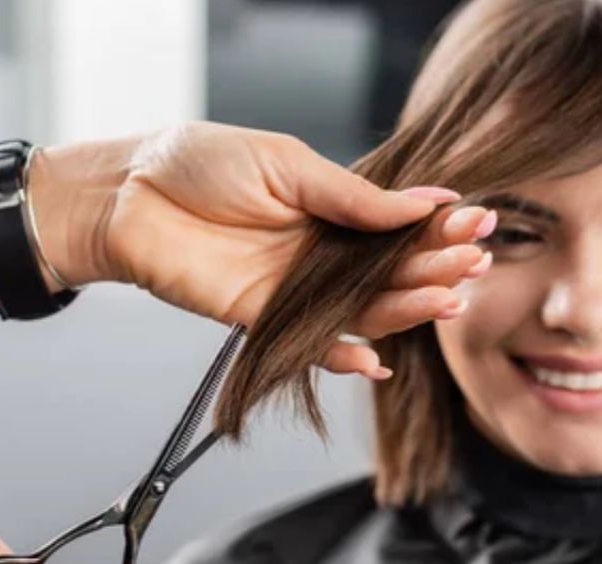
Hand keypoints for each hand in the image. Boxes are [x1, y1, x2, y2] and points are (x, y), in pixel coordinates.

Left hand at [31, 122, 495, 378]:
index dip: (436, 227)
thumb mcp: (287, 165)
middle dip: (434, 267)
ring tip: (445, 301)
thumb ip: (352, 196)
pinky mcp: (264, 321)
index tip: (474, 223)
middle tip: (473, 264)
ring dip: (405, 309)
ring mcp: (297, 290)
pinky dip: (344, 358)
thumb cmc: (198, 164)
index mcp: (331, 209)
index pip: (397, 225)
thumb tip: (423, 203)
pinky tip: (377, 361)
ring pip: (363, 309)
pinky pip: (315, 345)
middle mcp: (321, 253)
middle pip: (390, 271)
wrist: (127, 196)